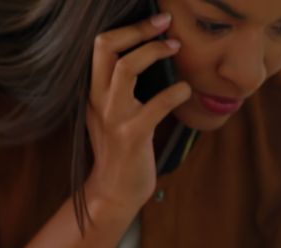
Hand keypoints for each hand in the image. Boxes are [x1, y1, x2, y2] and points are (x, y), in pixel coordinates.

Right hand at [85, 13, 191, 217]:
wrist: (114, 192)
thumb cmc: (122, 152)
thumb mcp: (113, 115)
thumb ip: (121, 89)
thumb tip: (150, 59)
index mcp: (93, 92)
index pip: (100, 46)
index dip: (128, 28)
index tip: (156, 21)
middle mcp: (98, 100)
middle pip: (105, 47)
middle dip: (138, 30)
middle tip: (165, 23)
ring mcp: (113, 117)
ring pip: (125, 68)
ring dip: (154, 52)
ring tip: (176, 48)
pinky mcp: (132, 136)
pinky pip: (155, 105)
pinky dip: (175, 92)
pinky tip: (186, 90)